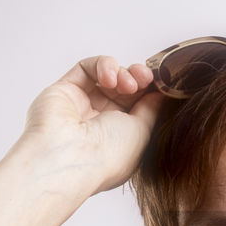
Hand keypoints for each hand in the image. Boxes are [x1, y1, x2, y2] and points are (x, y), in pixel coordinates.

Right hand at [15, 55, 162, 194]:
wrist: (69, 159)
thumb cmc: (108, 156)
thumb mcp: (143, 132)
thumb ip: (151, 109)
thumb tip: (160, 94)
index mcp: (120, 139)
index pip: (138, 106)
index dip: (150, 92)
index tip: (161, 85)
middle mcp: (99, 123)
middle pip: (124, 89)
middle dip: (138, 79)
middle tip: (145, 78)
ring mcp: (81, 107)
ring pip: (107, 77)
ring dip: (122, 73)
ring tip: (127, 83)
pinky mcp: (64, 90)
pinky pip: (86, 68)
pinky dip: (103, 66)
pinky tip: (109, 78)